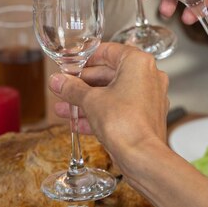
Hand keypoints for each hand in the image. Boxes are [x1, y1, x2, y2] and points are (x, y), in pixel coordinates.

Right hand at [48, 43, 168, 171]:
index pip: (108, 51)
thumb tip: (58, 81)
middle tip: (64, 86)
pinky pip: (118, 108)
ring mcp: (148, 98)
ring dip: (87, 100)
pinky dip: (99, 112)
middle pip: (108, 74)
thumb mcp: (90, 100)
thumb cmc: (124, 123)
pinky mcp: (145, 117)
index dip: (85, 58)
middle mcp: (148, 77)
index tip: (71, 63)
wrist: (141, 157)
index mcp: (138, 63)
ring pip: (111, 93)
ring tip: (64, 106)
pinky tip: (77, 122)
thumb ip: (72, 88)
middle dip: (82, 83)